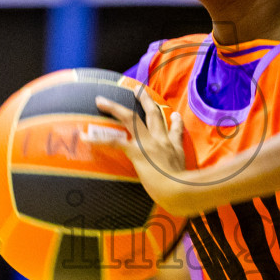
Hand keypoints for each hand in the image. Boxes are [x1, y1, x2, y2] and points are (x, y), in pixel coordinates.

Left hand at [95, 91, 206, 217]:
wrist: (181, 189)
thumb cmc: (186, 190)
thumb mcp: (192, 179)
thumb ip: (192, 177)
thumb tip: (193, 184)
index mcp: (174, 147)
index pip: (175, 131)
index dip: (175, 122)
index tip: (174, 115)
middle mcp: (161, 140)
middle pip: (153, 115)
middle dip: (145, 100)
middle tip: (138, 90)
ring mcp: (148, 143)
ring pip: (130, 118)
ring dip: (114, 108)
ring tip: (101, 100)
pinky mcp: (136, 151)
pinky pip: (114, 142)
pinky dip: (99, 139)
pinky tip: (85, 137)